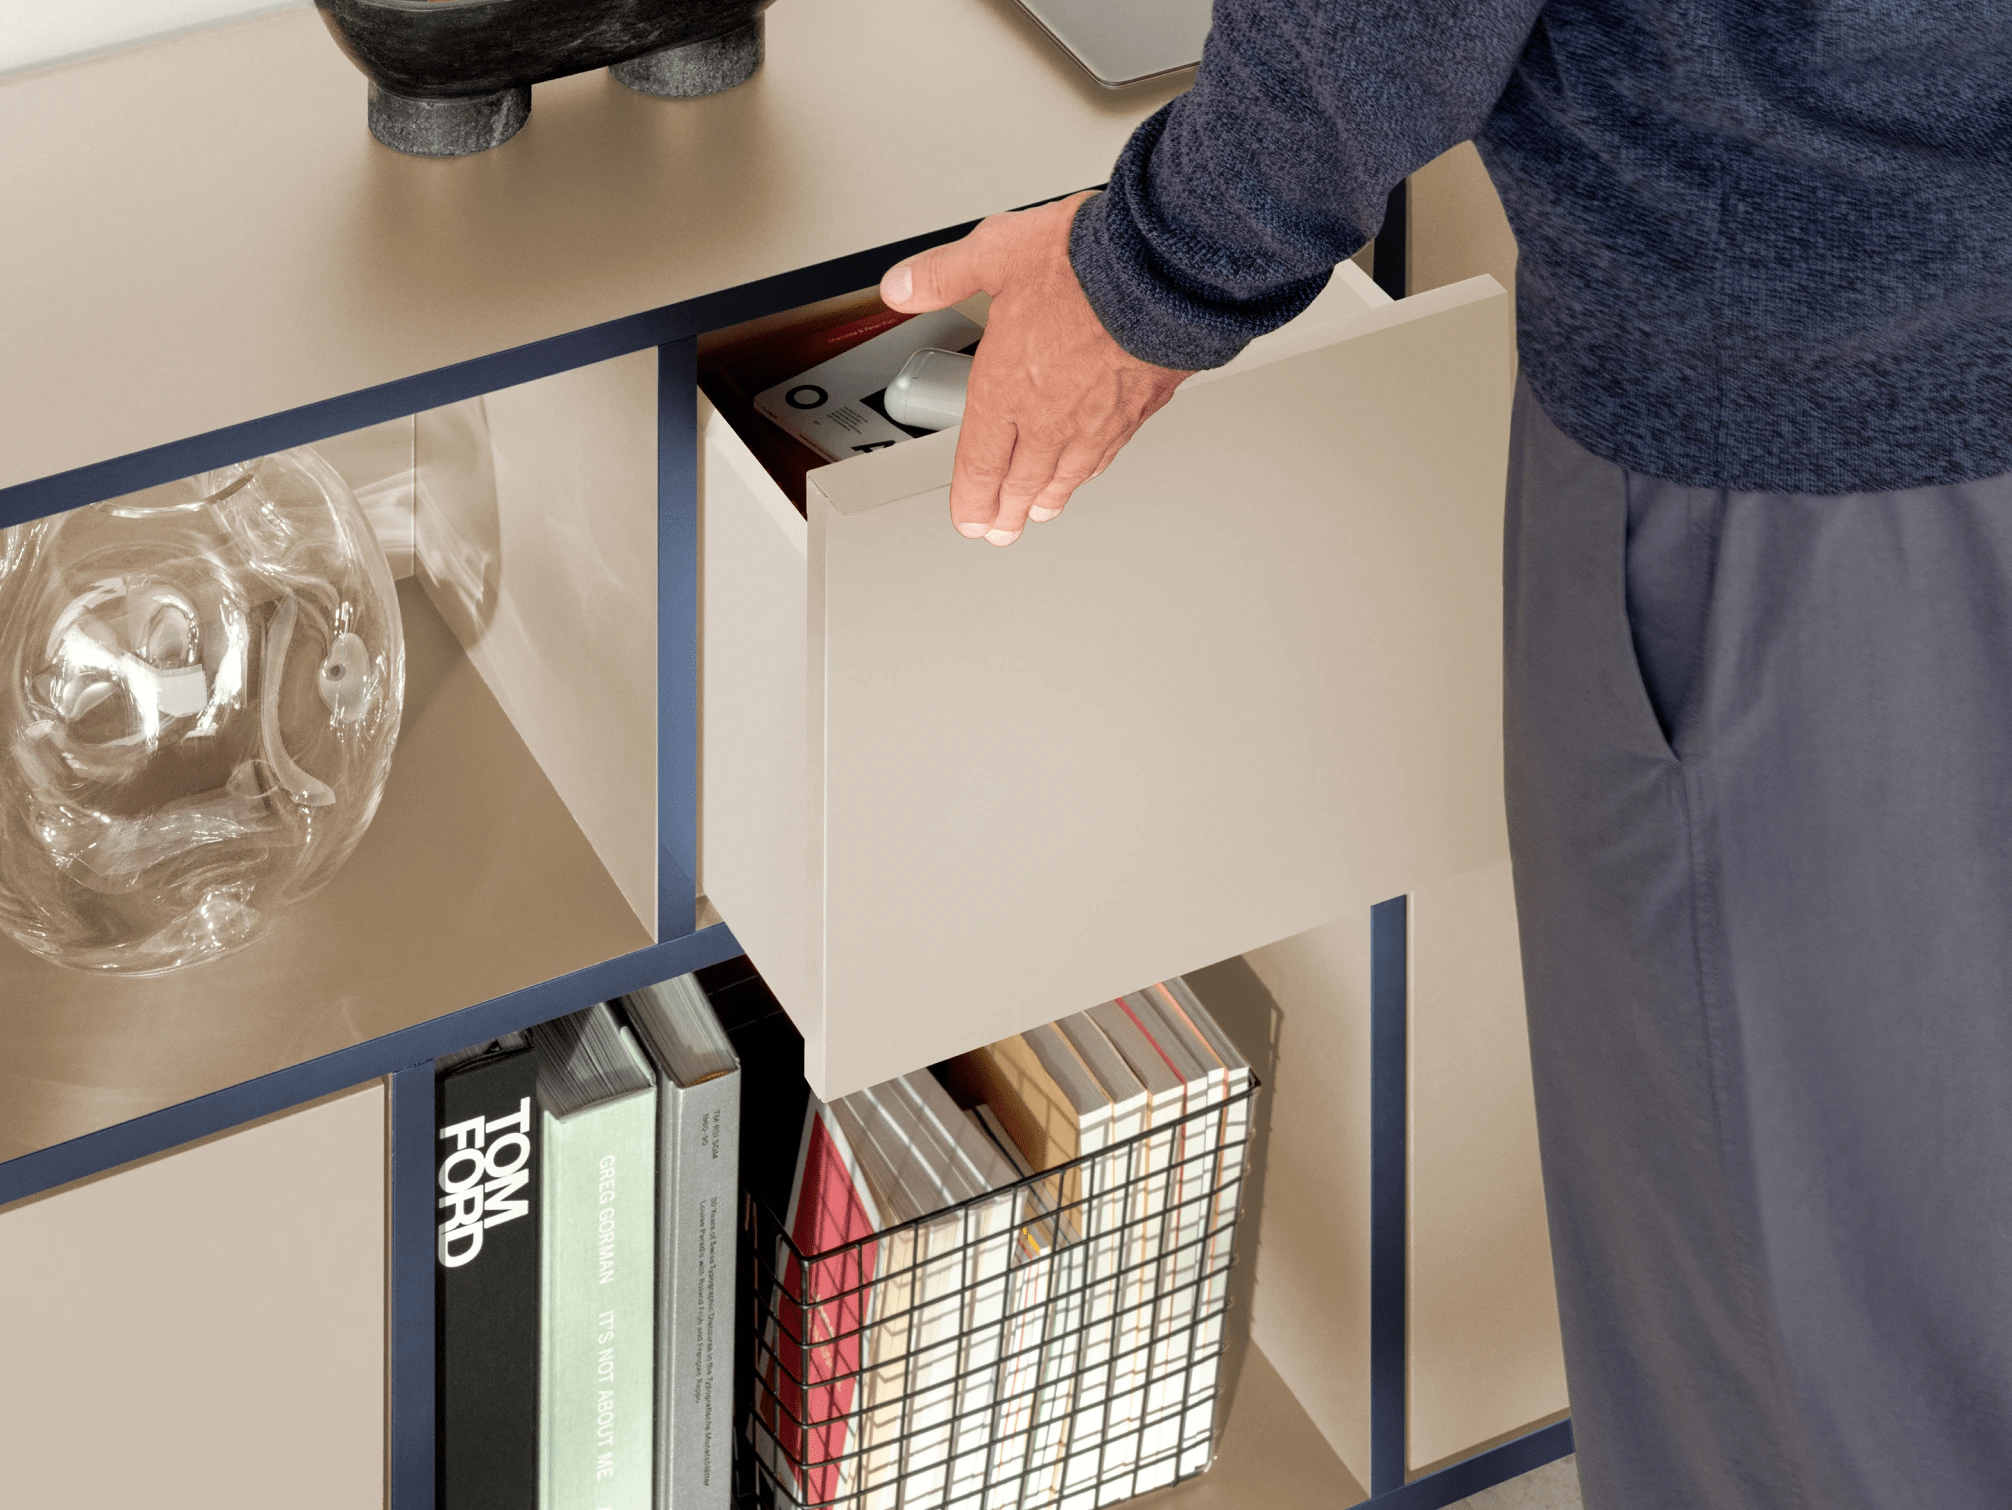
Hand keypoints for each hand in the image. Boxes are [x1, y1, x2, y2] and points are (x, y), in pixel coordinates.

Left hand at [879, 192, 1192, 545]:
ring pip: (1066, 475)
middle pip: (1021, 480)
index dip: (971, 500)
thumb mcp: (996, 251)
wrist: (1165, 268)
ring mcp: (1096, 420)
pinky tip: (1090, 470)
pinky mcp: (1138, 409)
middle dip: (1006, 511)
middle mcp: (1049, 416)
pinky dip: (1090, 471)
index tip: (969, 519)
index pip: (979, 463)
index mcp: (1006, 387)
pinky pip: (1107, 453)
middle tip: (1001, 531)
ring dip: (1048, 498)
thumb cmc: (1085, 262)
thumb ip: (945, 274)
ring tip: (1040, 512)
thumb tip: (901, 287)